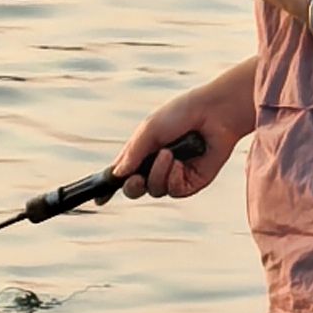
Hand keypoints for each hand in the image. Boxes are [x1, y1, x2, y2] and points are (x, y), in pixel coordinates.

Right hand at [113, 78, 244, 197]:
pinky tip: (180, 162)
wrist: (214, 114)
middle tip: (135, 179)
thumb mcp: (149, 129)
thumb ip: (132, 153)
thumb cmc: (181, 114)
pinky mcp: (191, 183)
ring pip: (154, 190)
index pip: (122, 173)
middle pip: (135, 189)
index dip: (109, 187)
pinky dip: (173, 177)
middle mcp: (155, 165)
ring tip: (169, 154)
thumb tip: (116, 175)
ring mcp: (173, 175)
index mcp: (142, 150)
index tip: (98, 198)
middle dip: (132, 187)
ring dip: (158, 174)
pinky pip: (174, 191)